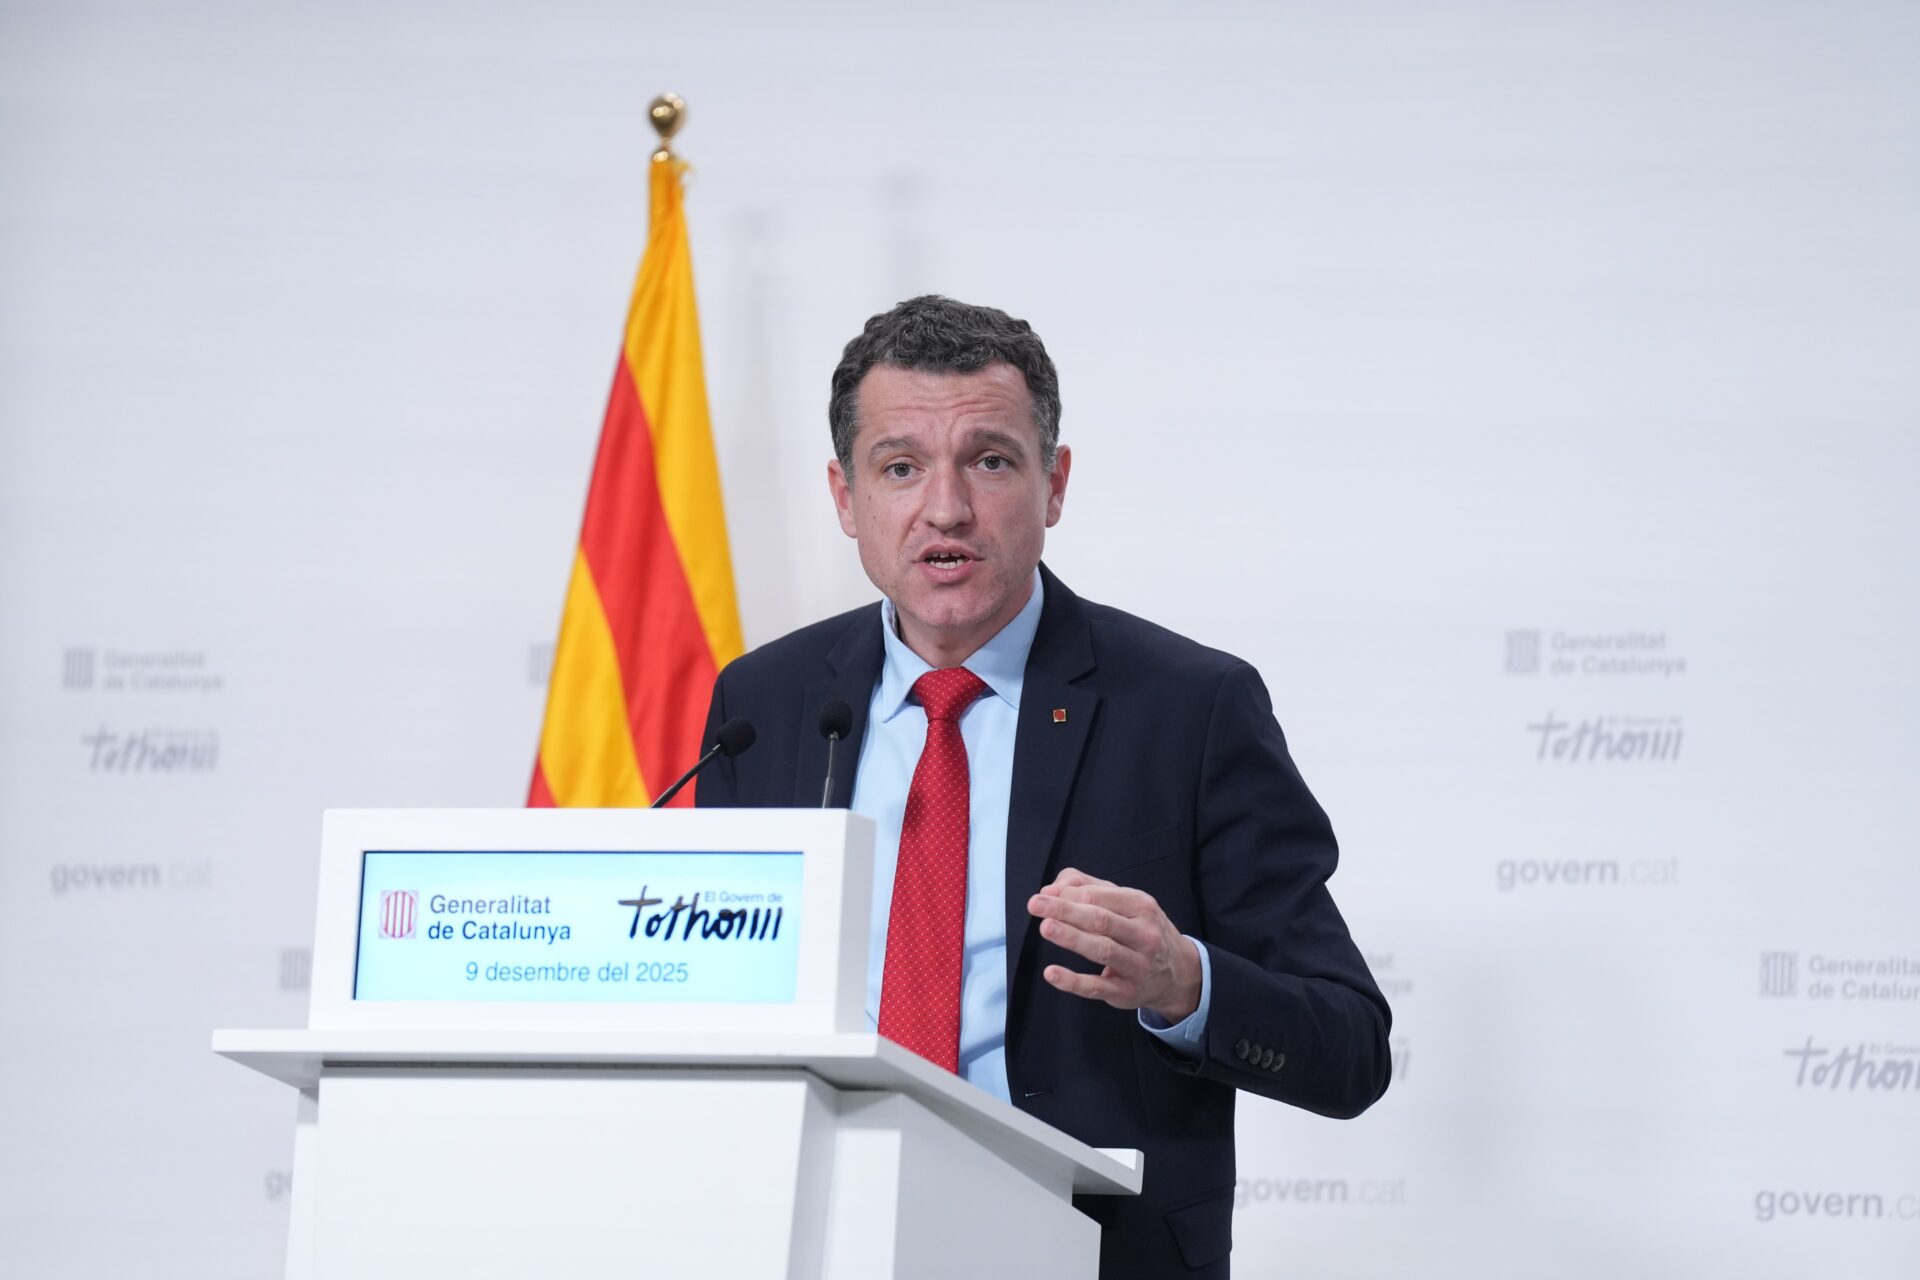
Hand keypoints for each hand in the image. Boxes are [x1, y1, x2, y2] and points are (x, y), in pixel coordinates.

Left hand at [1027, 867, 1201, 1022]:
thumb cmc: (1141, 930)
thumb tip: (1051, 890)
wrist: (1178, 972)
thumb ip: (1088, 887)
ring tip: (1046, 927)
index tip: (1044, 895)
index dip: (1070, 895)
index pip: (1101, 896)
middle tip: (1035, 904)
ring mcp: (1137, 965)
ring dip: (1072, 938)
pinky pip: (1097, 987)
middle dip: (1066, 910)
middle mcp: (1143, 934)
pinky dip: (1073, 981)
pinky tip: (1051, 973)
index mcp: (1142, 906)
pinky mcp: (1125, 992)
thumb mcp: (1125, 902)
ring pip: (1102, 949)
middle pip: (1101, 920)